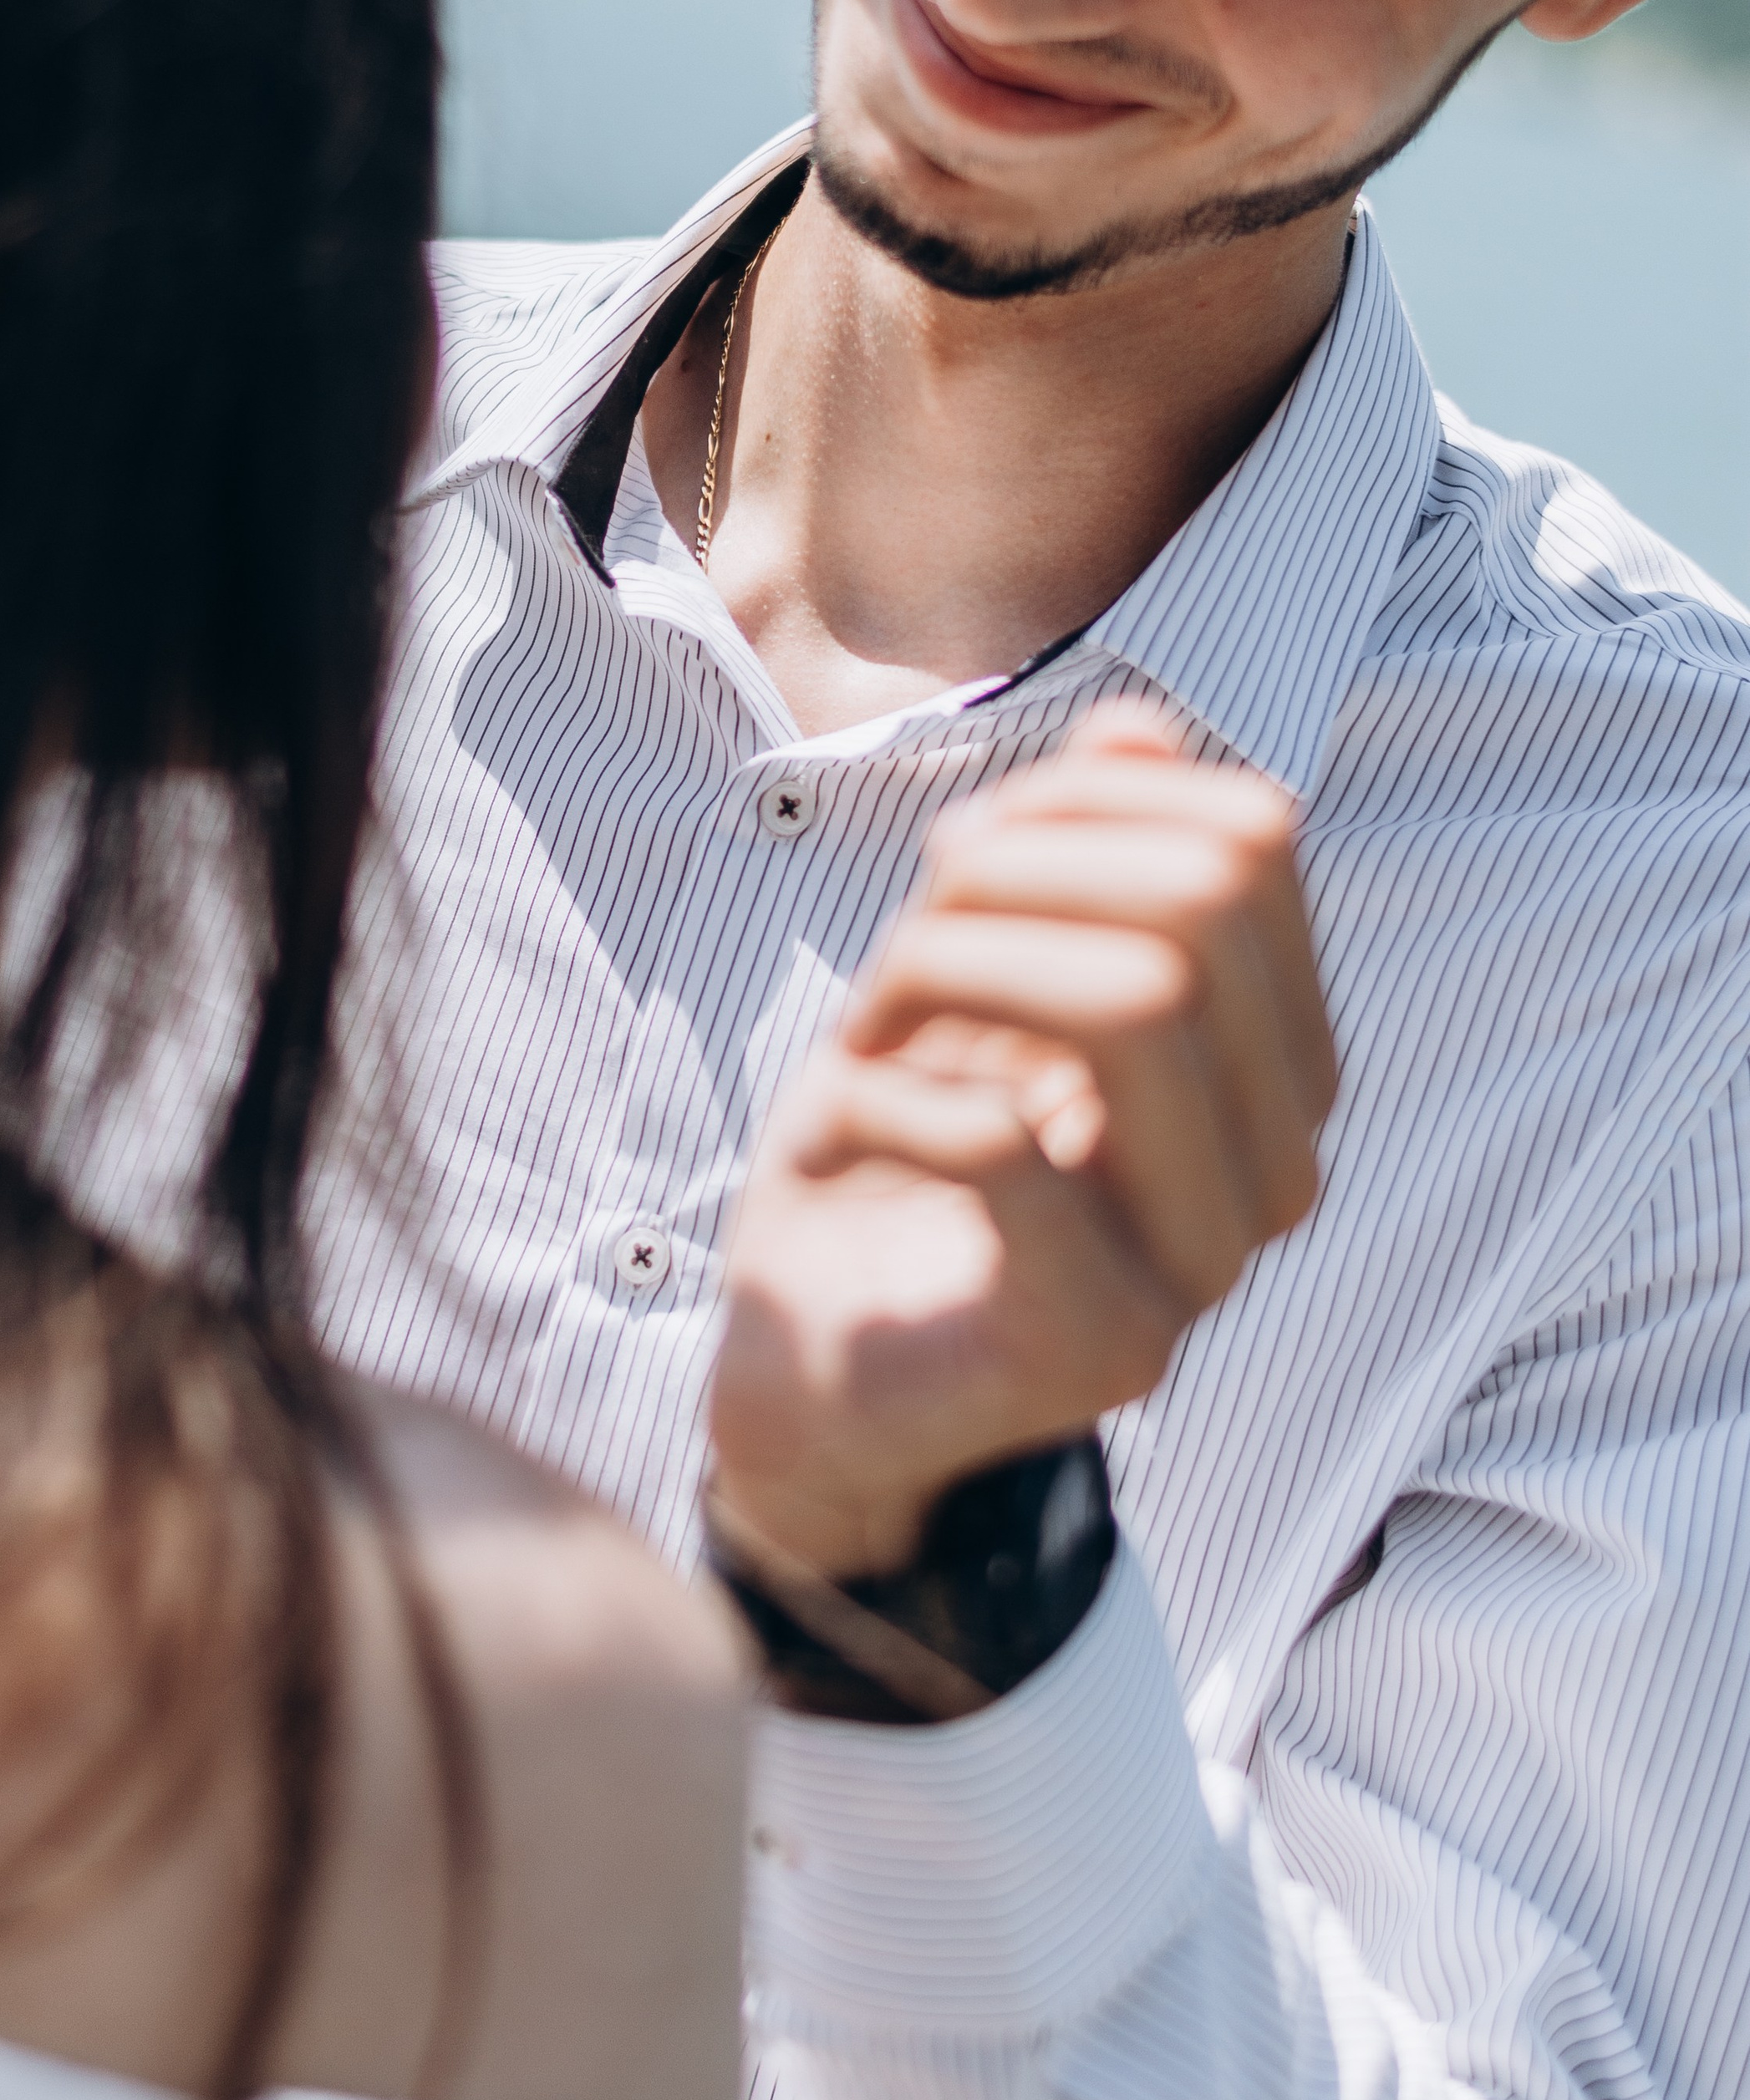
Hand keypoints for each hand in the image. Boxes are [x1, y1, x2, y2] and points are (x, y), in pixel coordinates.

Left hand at [711, 706, 1336, 1576]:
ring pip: (1131, 1001)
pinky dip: (880, 1100)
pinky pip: (999, 1144)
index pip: (1252, 838)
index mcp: (1278, 1061)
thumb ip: (1070, 855)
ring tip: (868, 1028)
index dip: (1081, 802)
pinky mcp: (1103, 1349)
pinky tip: (837, 1135)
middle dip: (1008, 880)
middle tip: (900, 947)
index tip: (955, 864)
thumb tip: (1142, 729)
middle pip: (1198, 905)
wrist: (819, 1370)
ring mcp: (1205, 1268)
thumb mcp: (975, 970)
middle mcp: (1280, 1166)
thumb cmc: (902, 1154)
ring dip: (951, 973)